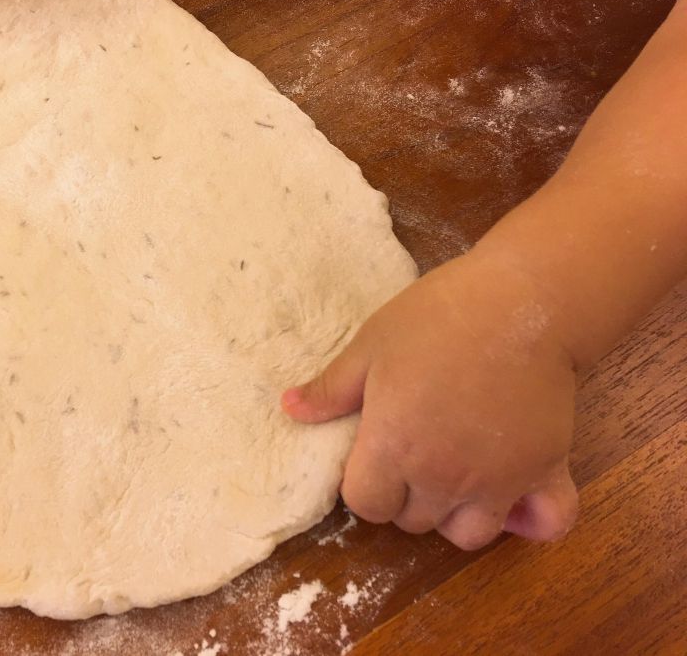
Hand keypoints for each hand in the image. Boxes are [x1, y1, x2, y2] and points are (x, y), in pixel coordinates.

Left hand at [282, 251, 579, 549]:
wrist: (521, 301)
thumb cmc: (438, 316)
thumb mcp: (371, 345)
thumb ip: (331, 388)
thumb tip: (289, 410)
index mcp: (393, 446)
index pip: (366, 504)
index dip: (363, 482)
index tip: (372, 451)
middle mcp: (442, 475)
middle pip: (412, 520)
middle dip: (404, 494)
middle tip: (412, 450)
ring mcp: (498, 479)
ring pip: (468, 534)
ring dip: (455, 513)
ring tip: (455, 474)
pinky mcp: (546, 470)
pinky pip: (546, 524)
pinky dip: (530, 520)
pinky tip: (515, 496)